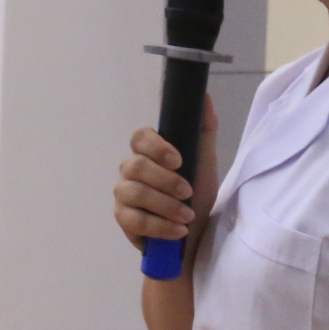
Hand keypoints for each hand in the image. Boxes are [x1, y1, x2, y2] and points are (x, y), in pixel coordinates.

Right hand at [112, 94, 219, 251]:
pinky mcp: (124, 219)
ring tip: (187, 216)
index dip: (156, 147)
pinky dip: (160, 226)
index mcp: (148, 151)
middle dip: (165, 180)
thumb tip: (204, 96)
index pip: (140, 137)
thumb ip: (203, 129)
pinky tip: (177, 231)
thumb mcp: (205, 161)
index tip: (179, 160)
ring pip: (134, 192)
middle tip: (188, 192)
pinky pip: (134, 220)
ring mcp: (123, 194)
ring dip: (165, 205)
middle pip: (135, 165)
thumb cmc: (196, 193)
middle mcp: (130, 169)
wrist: (195, 232)